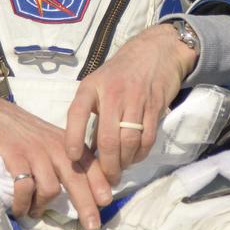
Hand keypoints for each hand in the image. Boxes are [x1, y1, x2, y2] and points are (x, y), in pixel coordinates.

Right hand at [0, 82, 111, 229]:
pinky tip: (18, 209)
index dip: (100, 184)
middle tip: (93, 227)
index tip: (107, 203)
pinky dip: (22, 203)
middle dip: (87, 205)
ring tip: (34, 213)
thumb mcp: (47, 139)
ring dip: (42, 206)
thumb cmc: (18, 130)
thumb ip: (62, 159)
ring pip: (50, 188)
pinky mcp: (14, 157)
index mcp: (65, 142)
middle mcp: (54, 146)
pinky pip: (24, 187)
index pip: (89, 165)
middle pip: (77, 180)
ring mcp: (34, 151)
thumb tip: (79, 188)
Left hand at [64, 24, 196, 186]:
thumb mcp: (99, 84)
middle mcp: (113, 93)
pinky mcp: (155, 106)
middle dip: (106, 165)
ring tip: (119, 170)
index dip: (72, 138)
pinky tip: (134, 157)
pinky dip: (140, 154)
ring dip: (124, 163)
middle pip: (108, 139)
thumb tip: (86, 150)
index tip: (73, 158)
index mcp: (92, 86)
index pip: (76, 113)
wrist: (157, 51)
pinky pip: (147, 138)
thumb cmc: (121, 71)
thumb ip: (91, 113)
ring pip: (128, 142)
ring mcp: (136, 100)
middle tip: (106, 179)